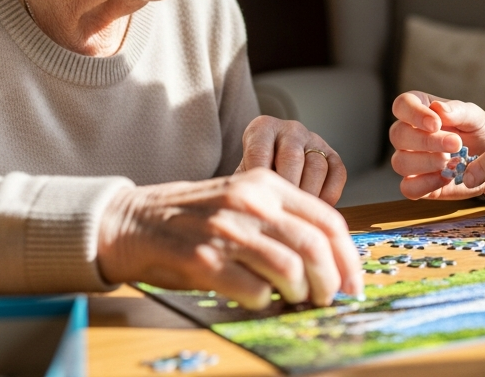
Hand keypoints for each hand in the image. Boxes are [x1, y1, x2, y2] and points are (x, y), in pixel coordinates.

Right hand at [96, 168, 362, 308]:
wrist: (131, 220)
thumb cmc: (193, 216)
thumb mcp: (243, 200)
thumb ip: (282, 219)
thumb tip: (328, 260)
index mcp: (265, 184)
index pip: (328, 220)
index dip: (348, 257)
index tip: (353, 282)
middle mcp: (250, 201)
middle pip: (315, 246)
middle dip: (330, 281)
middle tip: (329, 298)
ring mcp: (226, 230)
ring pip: (289, 269)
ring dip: (299, 293)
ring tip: (294, 299)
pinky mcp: (203, 260)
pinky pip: (253, 289)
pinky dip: (263, 300)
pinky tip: (257, 298)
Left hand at [237, 115, 346, 204]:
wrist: (272, 171)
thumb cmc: (254, 177)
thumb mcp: (243, 177)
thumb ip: (244, 185)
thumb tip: (245, 202)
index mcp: (262, 129)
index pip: (259, 151)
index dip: (259, 181)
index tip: (260, 203)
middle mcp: (290, 130)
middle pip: (292, 158)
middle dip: (288, 189)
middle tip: (283, 212)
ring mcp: (314, 140)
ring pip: (317, 167)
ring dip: (309, 195)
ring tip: (299, 214)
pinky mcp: (333, 155)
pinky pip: (338, 173)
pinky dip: (329, 195)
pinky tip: (317, 208)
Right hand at [389, 91, 484, 199]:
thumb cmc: (479, 133)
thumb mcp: (475, 118)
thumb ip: (458, 111)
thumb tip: (438, 108)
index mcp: (420, 110)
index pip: (402, 105)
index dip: (414, 114)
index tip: (436, 124)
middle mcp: (409, 134)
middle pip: (398, 135)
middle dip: (426, 141)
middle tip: (455, 144)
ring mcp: (410, 161)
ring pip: (400, 162)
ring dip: (427, 162)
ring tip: (452, 162)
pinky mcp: (417, 185)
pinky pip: (408, 188)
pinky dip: (426, 184)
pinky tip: (447, 178)